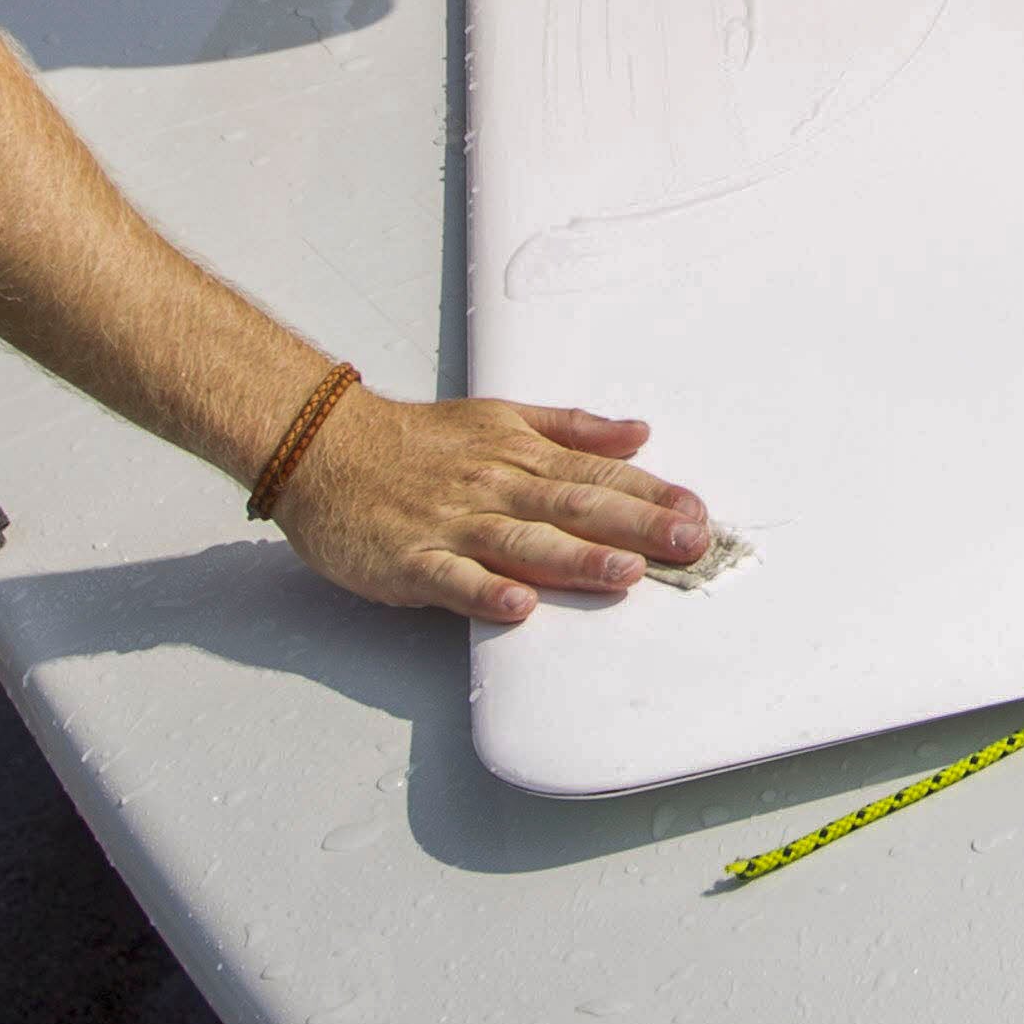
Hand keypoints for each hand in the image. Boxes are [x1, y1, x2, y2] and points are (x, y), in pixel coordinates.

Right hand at [276, 387, 707, 623]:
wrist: (325, 447)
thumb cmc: (416, 440)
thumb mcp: (501, 417)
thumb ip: (572, 429)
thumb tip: (639, 433)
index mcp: (521, 457)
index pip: (599, 477)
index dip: (652, 497)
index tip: (699, 515)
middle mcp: (496, 488)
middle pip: (576, 508)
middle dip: (638, 527)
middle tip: (690, 545)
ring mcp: (454, 525)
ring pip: (523, 543)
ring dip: (577, 560)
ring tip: (626, 575)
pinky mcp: (411, 559)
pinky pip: (452, 579)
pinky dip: (484, 591)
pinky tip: (518, 606)